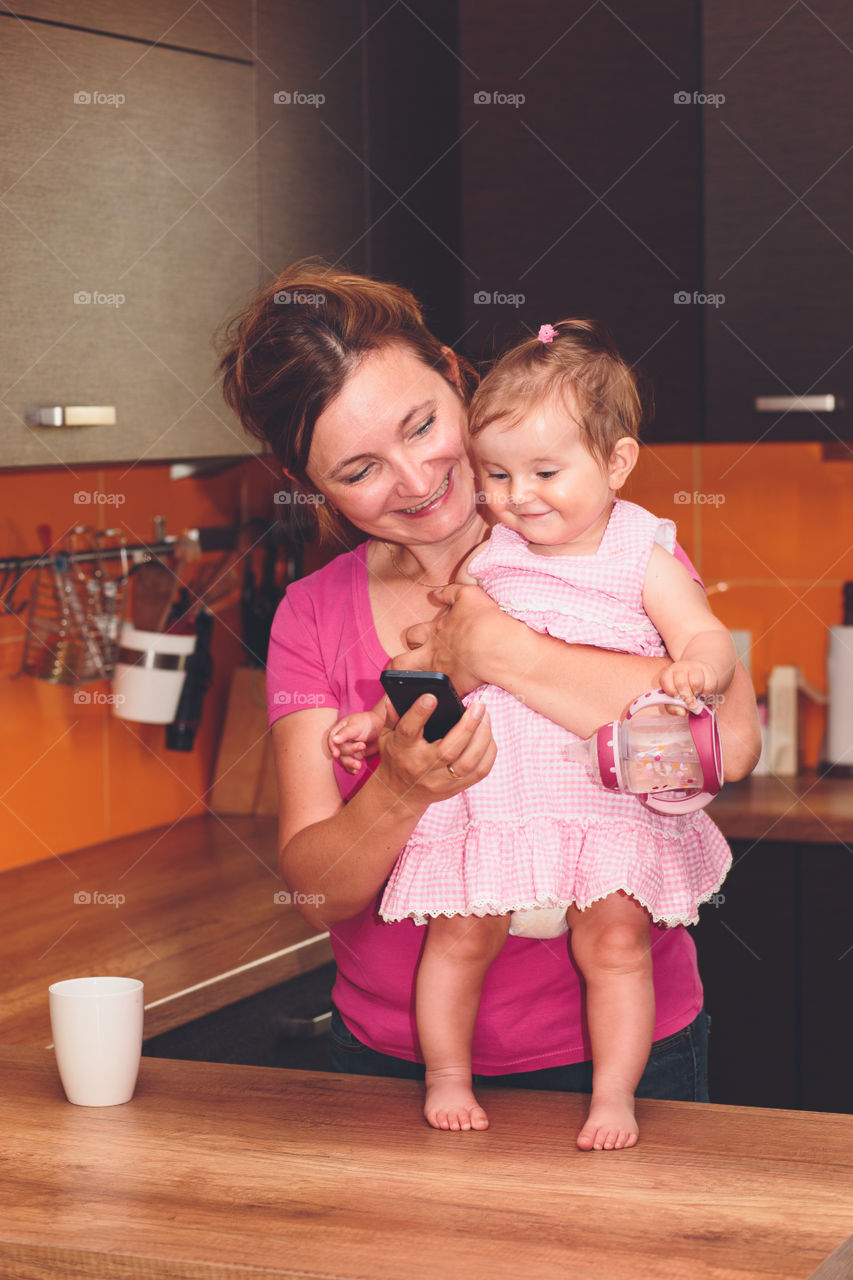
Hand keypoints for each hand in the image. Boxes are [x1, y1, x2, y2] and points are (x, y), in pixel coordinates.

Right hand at [328, 709, 381, 774]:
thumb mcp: (356, 726)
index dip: (332, 747)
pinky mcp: (355, 755)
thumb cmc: (367, 722)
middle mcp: (342, 741)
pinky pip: (350, 764)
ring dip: (350, 763)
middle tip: (362, 746)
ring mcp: (349, 748)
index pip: (331, 740)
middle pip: (339, 751)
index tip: (337, 754)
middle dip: (349, 752)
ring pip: (344, 759)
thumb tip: (334, 740)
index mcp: (339, 731)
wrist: (381, 726)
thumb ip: (345, 733)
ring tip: (359, 765)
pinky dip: (352, 769)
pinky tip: (356, 771)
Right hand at [376, 692, 495, 806]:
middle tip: (479, 705)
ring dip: (483, 738)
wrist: (400, 794)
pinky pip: (479, 772)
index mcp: (402, 749)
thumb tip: (395, 697)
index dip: (419, 713)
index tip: (432, 697)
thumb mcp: (386, 735)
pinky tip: (488, 736)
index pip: (408, 730)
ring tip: (486, 717)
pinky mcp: (455, 788)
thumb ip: (393, 716)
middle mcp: (421, 767)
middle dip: (468, 726)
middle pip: (448, 750)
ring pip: (468, 763)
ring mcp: (439, 781)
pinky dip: (488, 752)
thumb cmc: (396, 757)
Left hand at [398, 583, 504, 695]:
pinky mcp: (453, 688)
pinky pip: (441, 699)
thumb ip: (449, 593)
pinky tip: (442, 703)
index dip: (413, 638)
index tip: (418, 642)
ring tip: (416, 690)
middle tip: (408, 669)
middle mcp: (432, 654)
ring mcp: (440, 673)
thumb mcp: (468, 595)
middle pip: (401, 663)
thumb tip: (436, 594)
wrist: (496, 647)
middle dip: (399, 666)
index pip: (412, 635)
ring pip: (414, 684)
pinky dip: (441, 700)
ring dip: (413, 686)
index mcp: (434, 632)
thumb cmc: (483, 620)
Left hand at [659, 660, 718, 707]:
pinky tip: (703, 693)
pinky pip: (708, 684)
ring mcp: (694, 666)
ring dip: (697, 694)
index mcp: (668, 674)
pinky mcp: (707, 669)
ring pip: (696, 682)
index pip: (665, 681)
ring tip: (697, 696)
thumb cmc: (684, 691)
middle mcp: (679, 668)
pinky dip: (706, 693)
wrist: (700, 678)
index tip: (678, 699)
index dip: (672, 693)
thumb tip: (682, 713)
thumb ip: (674, 707)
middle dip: (686, 697)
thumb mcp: (675, 699)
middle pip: (681, 683)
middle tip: (691, 704)